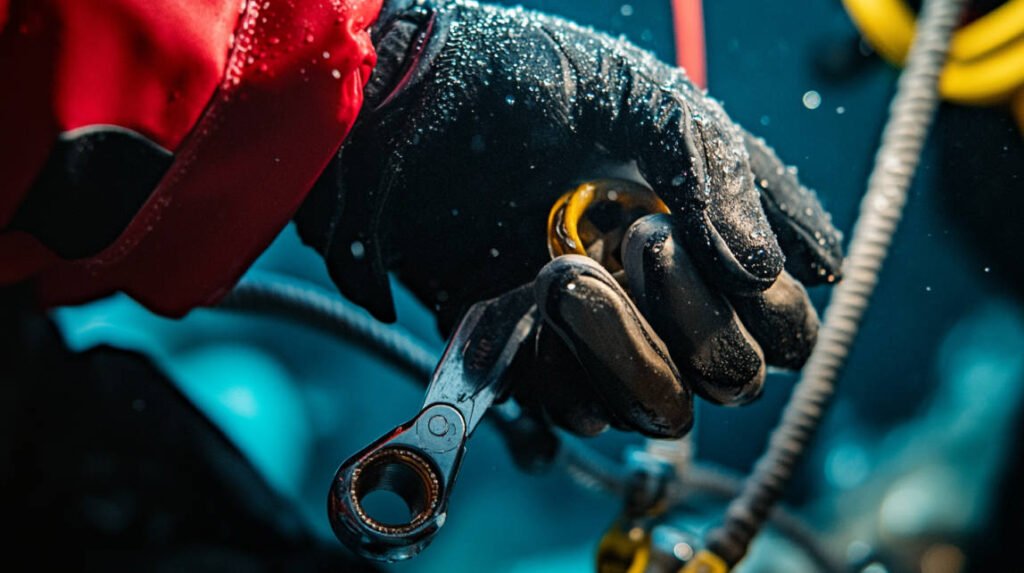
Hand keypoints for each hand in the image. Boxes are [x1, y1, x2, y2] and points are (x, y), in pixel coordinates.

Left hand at [296, 0, 842, 437]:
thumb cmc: (514, 81)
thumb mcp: (638, 97)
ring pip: (657, 406)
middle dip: (698, 324)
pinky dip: (559, 374)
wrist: (392, 107)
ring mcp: (591, 327)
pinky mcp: (526, 352)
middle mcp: (654, 289)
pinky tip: (529, 312)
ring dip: (625, 352)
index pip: (782, 317)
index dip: (776, 313)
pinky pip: (571, 409)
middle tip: (641, 242)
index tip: (736, 266)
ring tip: (563, 274)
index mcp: (699, 227)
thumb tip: (782, 274)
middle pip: (728, 375)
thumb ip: (721, 171)